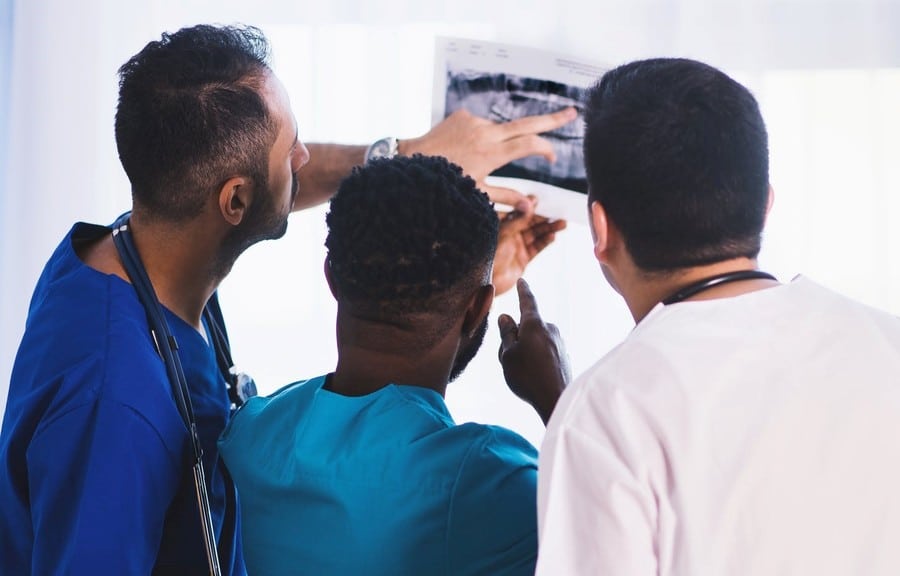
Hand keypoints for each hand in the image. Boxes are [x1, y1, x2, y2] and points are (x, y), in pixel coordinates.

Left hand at [401, 107, 578, 208]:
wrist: (411, 160)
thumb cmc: (444, 183)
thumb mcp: (476, 194)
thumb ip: (506, 197)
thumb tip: (532, 207)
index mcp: (491, 154)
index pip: (529, 144)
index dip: (545, 148)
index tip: (552, 157)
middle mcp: (485, 133)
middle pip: (527, 123)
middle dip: (552, 119)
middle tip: (573, 113)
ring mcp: (474, 121)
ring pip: (499, 130)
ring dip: (499, 142)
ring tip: (473, 160)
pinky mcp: (463, 115)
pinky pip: (481, 126)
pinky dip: (481, 137)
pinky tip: (463, 151)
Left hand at [492, 198, 566, 295]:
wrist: (485, 282)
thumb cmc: (487, 256)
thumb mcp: (503, 233)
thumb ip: (518, 219)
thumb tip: (531, 203)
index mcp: (500, 225)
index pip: (517, 212)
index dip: (528, 206)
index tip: (539, 200)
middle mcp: (509, 235)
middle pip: (530, 223)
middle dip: (543, 218)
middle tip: (557, 212)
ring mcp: (517, 247)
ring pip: (536, 235)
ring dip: (549, 229)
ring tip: (562, 223)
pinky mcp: (523, 259)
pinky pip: (536, 248)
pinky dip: (545, 242)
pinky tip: (553, 237)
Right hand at [498, 278, 571, 424]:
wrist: (556, 400)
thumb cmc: (527, 376)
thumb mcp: (507, 354)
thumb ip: (506, 333)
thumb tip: (506, 317)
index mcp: (535, 325)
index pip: (528, 302)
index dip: (523, 291)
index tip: (523, 281)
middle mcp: (550, 329)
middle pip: (528, 327)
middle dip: (517, 337)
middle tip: (507, 358)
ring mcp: (560, 343)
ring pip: (536, 341)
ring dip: (527, 350)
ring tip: (521, 372)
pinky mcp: (565, 356)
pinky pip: (545, 352)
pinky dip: (537, 359)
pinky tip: (535, 377)